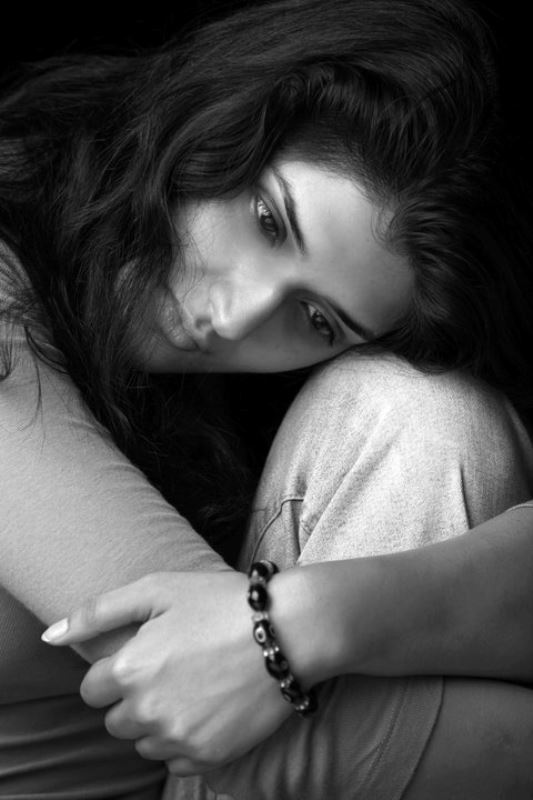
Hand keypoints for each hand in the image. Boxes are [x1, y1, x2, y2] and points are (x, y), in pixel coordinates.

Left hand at [41, 571, 291, 773]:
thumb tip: (51, 636)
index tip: (147, 655)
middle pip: (117, 720)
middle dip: (135, 698)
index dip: (117, 670)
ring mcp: (179, 738)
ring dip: (159, 721)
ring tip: (195, 687)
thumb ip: (98, 612)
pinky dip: (187, 741)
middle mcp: (147, 711)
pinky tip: (210, 709)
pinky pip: (178, 762)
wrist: (291, 630)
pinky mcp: (210, 756)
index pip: (92, 689)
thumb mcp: (158, 589)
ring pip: (146, 743)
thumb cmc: (222, 602)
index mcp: (128, 669)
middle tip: (174, 669)